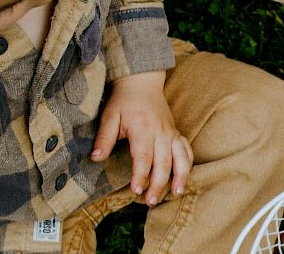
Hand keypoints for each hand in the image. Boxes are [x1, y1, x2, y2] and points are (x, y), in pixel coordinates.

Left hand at [91, 70, 191, 204]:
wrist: (142, 82)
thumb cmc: (124, 100)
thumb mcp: (109, 116)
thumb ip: (104, 138)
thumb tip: (95, 157)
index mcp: (143, 128)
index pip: (143, 157)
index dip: (141, 175)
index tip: (136, 190)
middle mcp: (160, 132)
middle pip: (163, 162)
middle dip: (159, 184)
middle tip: (150, 201)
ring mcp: (171, 133)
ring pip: (181, 157)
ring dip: (180, 176)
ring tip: (176, 193)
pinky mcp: (176, 133)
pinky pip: (187, 150)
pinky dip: (188, 165)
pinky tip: (184, 178)